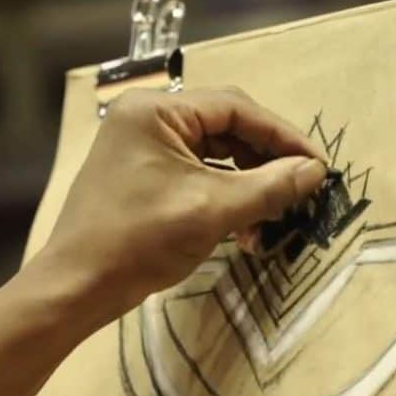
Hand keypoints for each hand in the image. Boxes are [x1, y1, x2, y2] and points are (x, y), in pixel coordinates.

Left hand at [39, 87, 328, 314]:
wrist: (77, 286)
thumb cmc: (138, 241)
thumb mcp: (211, 210)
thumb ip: (269, 187)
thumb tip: (315, 171)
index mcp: (156, 111)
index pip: (236, 108)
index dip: (282, 136)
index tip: (317, 165)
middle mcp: (146, 119)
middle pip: (225, 128)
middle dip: (264, 162)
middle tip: (299, 190)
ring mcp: (141, 148)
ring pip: (213, 155)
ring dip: (246, 185)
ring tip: (271, 217)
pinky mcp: (141, 177)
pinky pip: (195, 175)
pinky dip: (222, 197)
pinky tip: (244, 228)